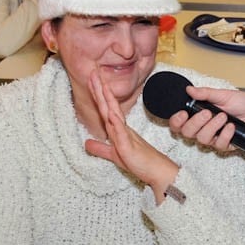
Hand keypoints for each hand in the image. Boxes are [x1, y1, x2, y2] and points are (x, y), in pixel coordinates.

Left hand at [84, 69, 178, 200]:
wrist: (158, 172)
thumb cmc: (140, 163)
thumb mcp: (114, 155)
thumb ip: (100, 148)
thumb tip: (86, 143)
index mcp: (118, 129)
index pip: (106, 109)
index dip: (98, 95)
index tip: (92, 80)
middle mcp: (122, 128)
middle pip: (108, 106)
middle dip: (100, 90)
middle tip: (93, 72)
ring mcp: (126, 135)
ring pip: (114, 114)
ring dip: (107, 99)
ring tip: (101, 85)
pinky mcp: (129, 146)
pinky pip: (121, 132)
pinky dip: (116, 122)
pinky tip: (111, 112)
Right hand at [167, 87, 244, 151]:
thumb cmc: (242, 102)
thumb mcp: (223, 94)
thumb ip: (205, 93)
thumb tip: (189, 90)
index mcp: (199, 115)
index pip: (179, 124)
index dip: (177, 121)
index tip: (183, 113)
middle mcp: (204, 128)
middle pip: (187, 134)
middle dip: (196, 123)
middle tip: (208, 113)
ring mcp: (215, 137)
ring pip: (202, 139)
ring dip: (212, 127)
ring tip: (224, 116)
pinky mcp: (227, 145)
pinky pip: (219, 145)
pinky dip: (225, 135)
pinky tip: (231, 126)